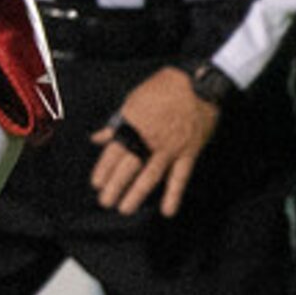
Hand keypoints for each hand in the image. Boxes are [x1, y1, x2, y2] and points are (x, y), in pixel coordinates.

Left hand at [91, 65, 218, 215]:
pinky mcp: (189, 152)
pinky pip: (180, 177)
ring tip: (125, 209)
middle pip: (127, 168)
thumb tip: (97, 138)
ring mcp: (169, 148)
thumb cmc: (163, 88)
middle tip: (105, 202)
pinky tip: (168, 211)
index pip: (113, 154)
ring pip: (150, 176)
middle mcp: (148, 140)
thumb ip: (115, 123)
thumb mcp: (133, 101)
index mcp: (132, 126)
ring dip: (136, 194)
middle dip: (114, 187)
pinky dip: (174, 195)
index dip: (103, 170)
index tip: (96, 184)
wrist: (199, 83)